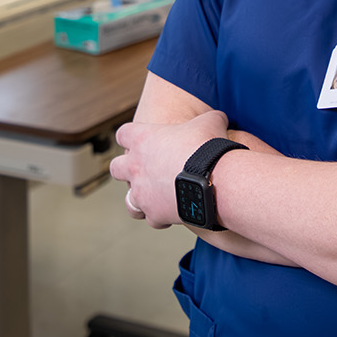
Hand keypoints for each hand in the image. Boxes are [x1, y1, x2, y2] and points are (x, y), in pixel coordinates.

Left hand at [112, 109, 231, 227]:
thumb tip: (220, 117)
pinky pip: (152, 218)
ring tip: (155, 197)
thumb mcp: (210, 122)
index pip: (123, 134)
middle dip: (127, 170)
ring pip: (128, 200)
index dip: (132, 136)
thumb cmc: (207, 148)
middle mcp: (135, 167)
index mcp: (142, 139)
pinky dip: (161, 217)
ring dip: (139, 199)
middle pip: (116, 168)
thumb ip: (209, 118)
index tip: (142, 139)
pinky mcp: (154, 213)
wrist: (214, 179)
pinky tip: (173, 212)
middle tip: (144, 169)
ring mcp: (142, 193)